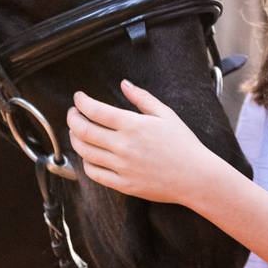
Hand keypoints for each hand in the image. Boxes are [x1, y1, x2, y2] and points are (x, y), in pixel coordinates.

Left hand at [67, 80, 217, 205]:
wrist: (195, 177)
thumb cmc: (184, 144)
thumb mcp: (166, 114)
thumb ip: (142, 98)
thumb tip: (124, 83)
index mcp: (133, 125)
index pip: (95, 110)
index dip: (81, 102)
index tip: (78, 97)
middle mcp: (123, 146)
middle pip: (83, 131)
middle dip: (72, 118)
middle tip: (72, 113)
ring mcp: (121, 167)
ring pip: (85, 152)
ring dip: (74, 139)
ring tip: (75, 132)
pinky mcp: (123, 184)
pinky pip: (94, 174)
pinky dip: (85, 163)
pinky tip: (87, 155)